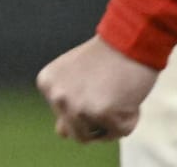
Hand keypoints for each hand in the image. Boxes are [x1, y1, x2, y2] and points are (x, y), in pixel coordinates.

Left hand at [37, 36, 157, 142]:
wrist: (128, 41)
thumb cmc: (106, 58)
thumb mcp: (75, 77)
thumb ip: (67, 104)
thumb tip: (61, 133)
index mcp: (46, 85)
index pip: (65, 121)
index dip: (85, 108)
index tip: (93, 84)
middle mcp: (56, 96)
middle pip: (79, 133)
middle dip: (97, 120)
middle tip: (106, 90)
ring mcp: (77, 106)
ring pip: (98, 136)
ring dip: (112, 121)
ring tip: (115, 93)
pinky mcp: (100, 112)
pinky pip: (121, 131)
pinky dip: (130, 118)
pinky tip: (126, 93)